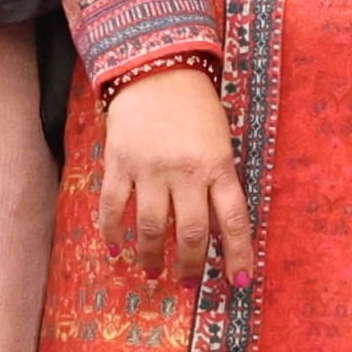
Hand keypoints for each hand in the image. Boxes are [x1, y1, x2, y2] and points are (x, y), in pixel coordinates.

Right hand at [95, 71, 251, 275]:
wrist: (156, 68)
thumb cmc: (195, 107)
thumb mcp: (220, 142)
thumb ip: (218, 181)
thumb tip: (218, 230)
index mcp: (218, 165)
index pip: (233, 220)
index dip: (238, 255)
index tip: (239, 282)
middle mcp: (186, 171)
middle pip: (189, 232)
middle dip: (189, 264)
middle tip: (186, 282)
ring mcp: (150, 168)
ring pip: (149, 227)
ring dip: (150, 256)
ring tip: (152, 271)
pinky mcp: (119, 162)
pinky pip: (113, 207)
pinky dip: (112, 233)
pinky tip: (115, 250)